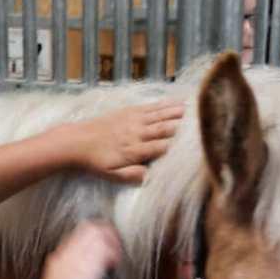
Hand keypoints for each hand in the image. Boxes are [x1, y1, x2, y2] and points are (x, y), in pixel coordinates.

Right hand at [35, 220, 122, 278]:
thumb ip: (74, 277)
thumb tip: (91, 276)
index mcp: (58, 259)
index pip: (78, 234)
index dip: (96, 236)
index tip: (105, 246)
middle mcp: (66, 255)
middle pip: (89, 227)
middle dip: (107, 233)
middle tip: (116, 247)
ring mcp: (76, 260)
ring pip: (98, 233)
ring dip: (112, 242)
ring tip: (116, 257)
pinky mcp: (87, 269)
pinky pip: (105, 249)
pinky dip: (114, 254)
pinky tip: (115, 265)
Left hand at [66, 101, 184, 182]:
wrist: (77, 142)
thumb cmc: (96, 162)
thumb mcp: (112, 175)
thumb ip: (131, 175)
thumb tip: (150, 176)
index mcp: (134, 151)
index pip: (160, 148)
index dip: (177, 145)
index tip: (194, 145)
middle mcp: (136, 134)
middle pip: (163, 129)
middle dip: (182, 125)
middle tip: (202, 122)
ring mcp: (133, 121)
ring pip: (159, 115)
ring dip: (177, 112)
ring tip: (194, 109)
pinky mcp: (129, 112)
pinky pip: (150, 107)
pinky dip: (164, 104)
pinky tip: (175, 102)